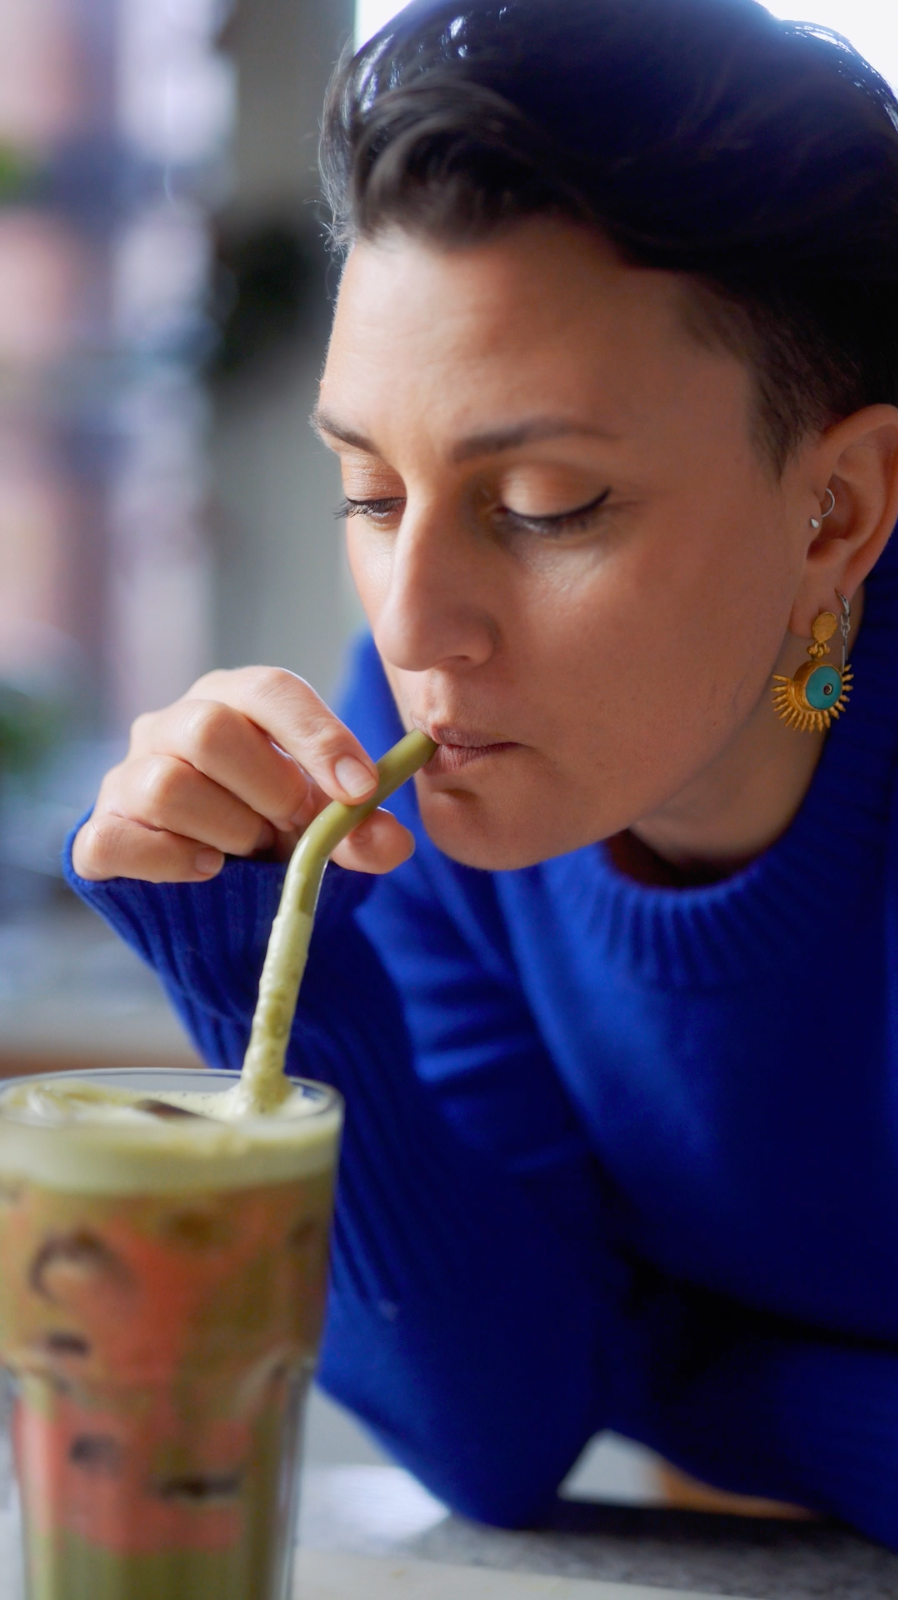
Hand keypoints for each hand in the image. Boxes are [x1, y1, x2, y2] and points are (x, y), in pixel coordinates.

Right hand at [72, 667, 415, 882]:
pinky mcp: (100, 833)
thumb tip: (391, 842)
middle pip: (208, 730)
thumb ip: (359, 832)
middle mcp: (171, 725)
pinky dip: (171, 861)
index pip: (270, 689)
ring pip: (166, 786)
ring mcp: (127, 777)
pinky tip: (206, 870)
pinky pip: (118, 840)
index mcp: (234, 701)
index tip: (362, 789)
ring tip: (248, 849)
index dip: (318, 737)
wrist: (214, 891)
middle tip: (290, 826)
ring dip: (226, 830)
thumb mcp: (324, 830)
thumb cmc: (273, 832)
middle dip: (268, 788)